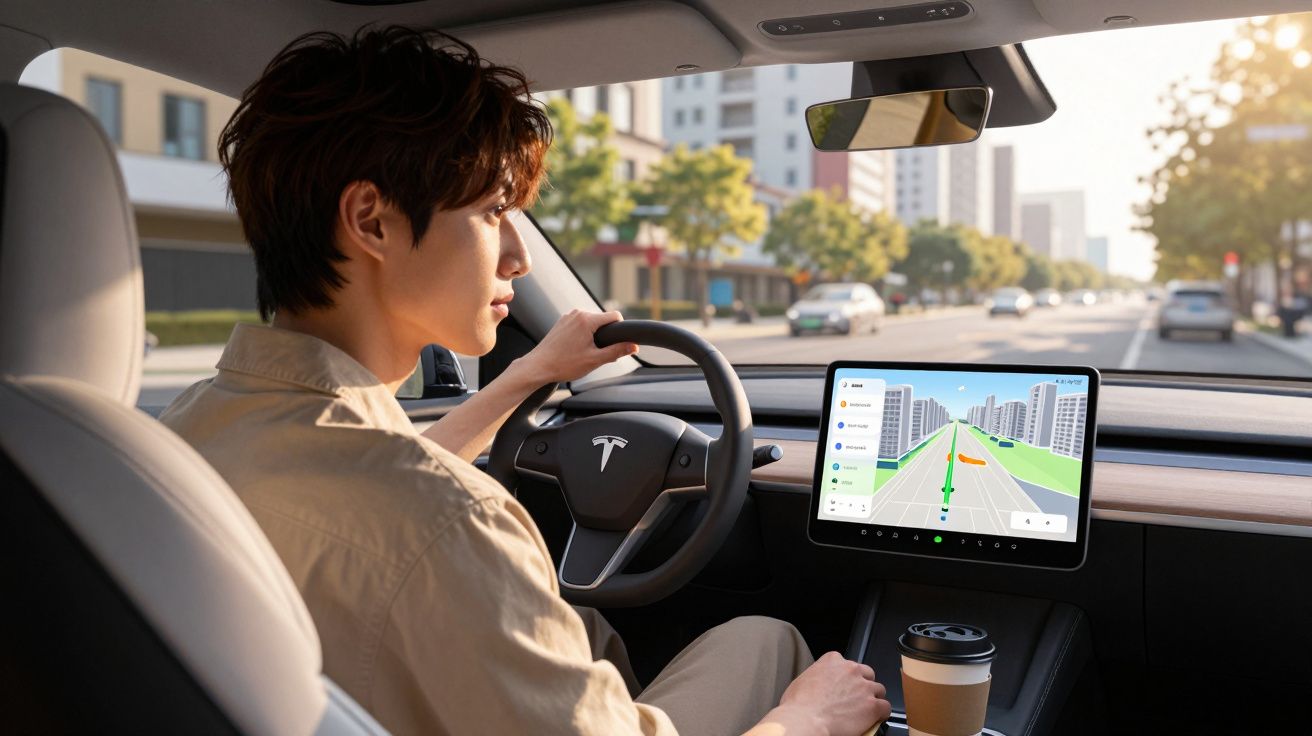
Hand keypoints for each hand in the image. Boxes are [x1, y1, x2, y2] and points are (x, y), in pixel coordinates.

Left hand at [516, 309, 637, 383]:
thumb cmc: (564, 364)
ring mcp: (567, 317)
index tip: (619, 342)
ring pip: (590, 322)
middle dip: (605, 335)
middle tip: (597, 353)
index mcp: (587, 320)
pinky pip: (579, 324)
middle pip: (602, 320)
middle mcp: (577, 314)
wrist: (539, 366)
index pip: (614, 316)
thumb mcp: (595, 360)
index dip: (620, 329)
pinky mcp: (561, 322)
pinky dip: (582, 334)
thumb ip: (616, 351)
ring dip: (593, 335)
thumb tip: (633, 346)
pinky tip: (574, 349)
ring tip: (583, 352)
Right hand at [751, 652, 889, 735]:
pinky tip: (874, 719)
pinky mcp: (873, 705)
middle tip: (856, 699)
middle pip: (867, 674)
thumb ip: (818, 675)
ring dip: (873, 699)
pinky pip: (886, 707)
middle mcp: (851, 669)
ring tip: (864, 711)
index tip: (845, 686)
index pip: (848, 664)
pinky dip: (881, 714)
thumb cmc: (799, 704)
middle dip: (863, 685)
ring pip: (879, 690)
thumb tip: (819, 684)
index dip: (848, 677)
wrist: (805, 719)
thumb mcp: (804, 679)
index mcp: (833, 660)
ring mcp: (864, 687)